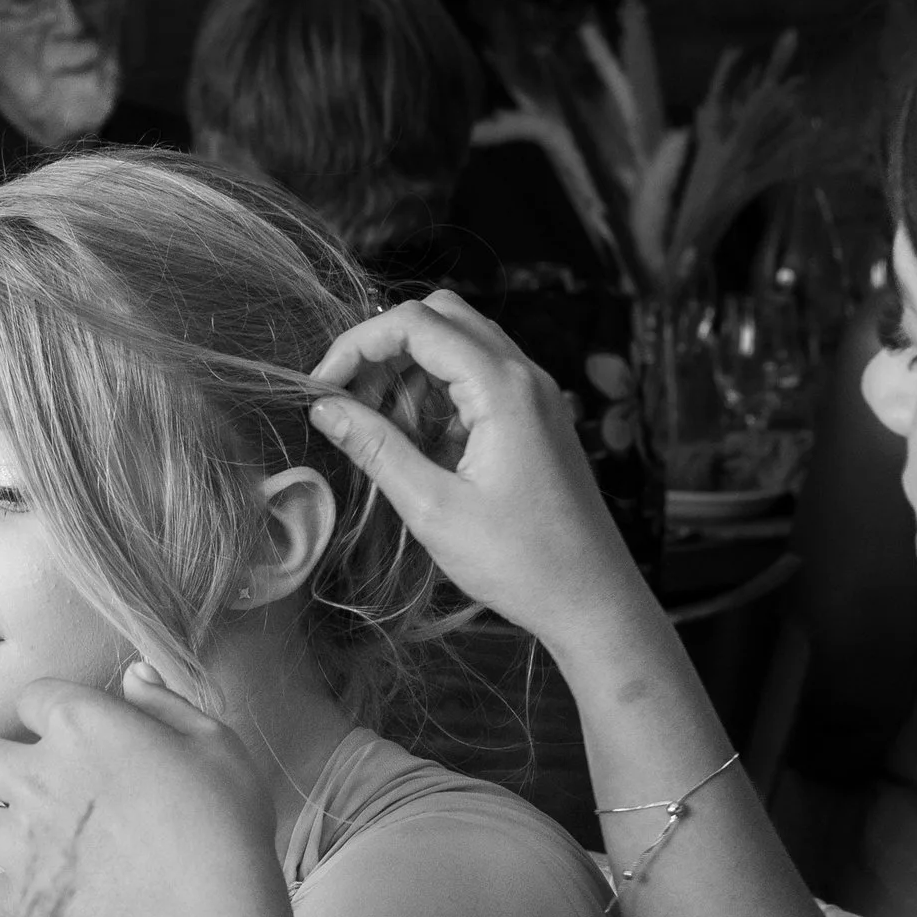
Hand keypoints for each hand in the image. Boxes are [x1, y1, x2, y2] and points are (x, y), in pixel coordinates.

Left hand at [0, 665, 280, 916]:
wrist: (211, 911)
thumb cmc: (224, 824)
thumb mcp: (215, 744)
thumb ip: (166, 704)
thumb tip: (134, 675)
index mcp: (83, 726)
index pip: (31, 697)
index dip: (46, 713)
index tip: (66, 735)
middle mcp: (37, 776)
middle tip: (21, 790)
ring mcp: (19, 843)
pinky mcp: (15, 903)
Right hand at [308, 292, 651, 660]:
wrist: (594, 599)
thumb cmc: (520, 562)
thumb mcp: (433, 508)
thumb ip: (376, 448)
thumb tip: (324, 408)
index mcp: (503, 388)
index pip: (415, 323)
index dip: (357, 345)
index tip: (322, 388)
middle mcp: (526, 376)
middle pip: (441, 317)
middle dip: (385, 349)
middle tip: (352, 403)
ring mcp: (538, 395)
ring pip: (461, 345)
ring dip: (413, 373)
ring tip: (386, 433)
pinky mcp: (539, 419)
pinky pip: (482, 379)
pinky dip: (442, 395)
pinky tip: (424, 446)